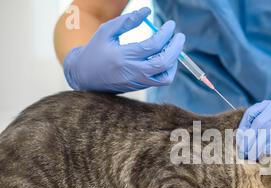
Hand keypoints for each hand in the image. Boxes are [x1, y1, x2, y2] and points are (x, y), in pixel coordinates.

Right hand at [63, 7, 184, 92]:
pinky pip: (161, 80)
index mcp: (122, 57)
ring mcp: (138, 82)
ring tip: (173, 47)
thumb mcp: (107, 31)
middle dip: (176, 48)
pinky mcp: (141, 87)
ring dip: (174, 61)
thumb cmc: (96, 50)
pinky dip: (168, 68)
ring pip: (166, 77)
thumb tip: (148, 11)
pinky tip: (165, 56)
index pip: (152, 46)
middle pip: (163, 63)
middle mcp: (132, 72)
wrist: (86, 76)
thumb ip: (127, 21)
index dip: (165, 34)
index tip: (170, 24)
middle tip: (179, 36)